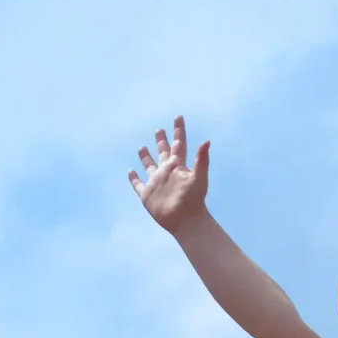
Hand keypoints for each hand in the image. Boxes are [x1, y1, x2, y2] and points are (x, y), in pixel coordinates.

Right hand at [128, 117, 210, 233]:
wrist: (186, 221)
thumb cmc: (194, 200)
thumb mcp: (199, 177)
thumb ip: (201, 159)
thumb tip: (207, 141)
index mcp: (178, 166)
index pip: (178, 144)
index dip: (178, 130)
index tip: (178, 117)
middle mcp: (166, 172)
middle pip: (163, 152)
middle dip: (161, 141)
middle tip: (159, 130)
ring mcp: (156, 183)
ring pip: (149, 166)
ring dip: (145, 157)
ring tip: (142, 147)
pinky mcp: (147, 195)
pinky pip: (138, 184)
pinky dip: (133, 178)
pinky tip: (130, 171)